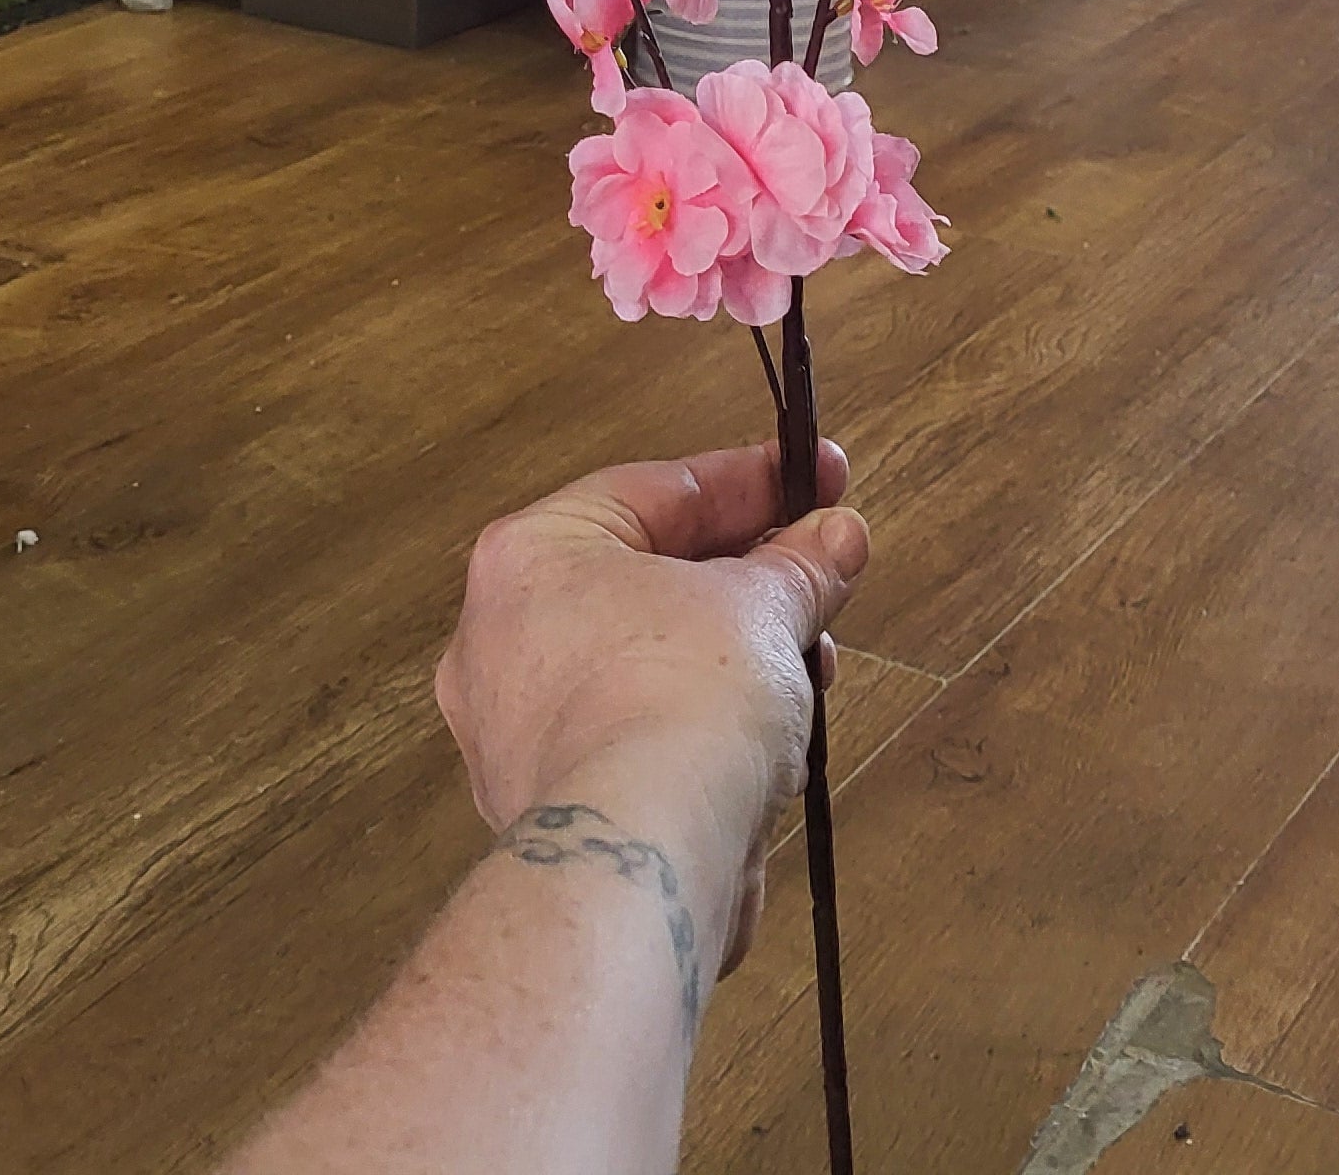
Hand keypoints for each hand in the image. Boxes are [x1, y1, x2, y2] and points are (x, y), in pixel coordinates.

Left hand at [436, 442, 868, 978]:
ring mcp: (517, 733)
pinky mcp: (553, 810)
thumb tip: (838, 538)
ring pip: (648, 666)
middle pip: (650, 582)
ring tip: (811, 664)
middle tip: (822, 572)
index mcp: (530, 556)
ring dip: (734, 659)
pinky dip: (700, 730)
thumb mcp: (763, 608)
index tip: (819, 479)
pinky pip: (638, 739)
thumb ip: (800, 565)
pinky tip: (769, 740)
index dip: (753, 481)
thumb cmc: (679, 702)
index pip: (658, 492)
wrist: (644, 859)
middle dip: (749, 581)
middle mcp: (501, 640)